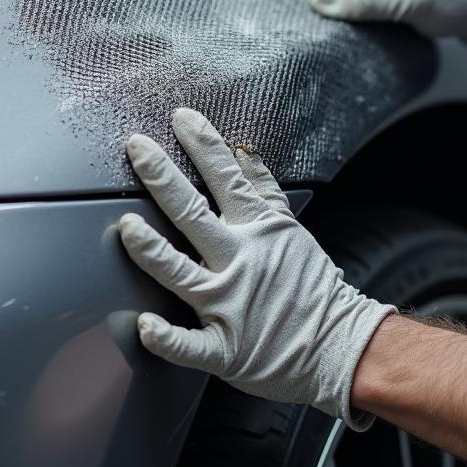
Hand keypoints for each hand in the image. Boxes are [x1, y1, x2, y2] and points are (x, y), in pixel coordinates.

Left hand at [119, 108, 395, 428]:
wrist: (338, 344)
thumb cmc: (311, 286)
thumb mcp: (291, 228)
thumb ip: (263, 189)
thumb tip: (243, 150)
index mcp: (258, 231)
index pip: (226, 178)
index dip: (203, 145)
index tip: (181, 118)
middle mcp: (240, 261)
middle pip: (193, 215)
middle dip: (163, 178)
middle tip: (138, 148)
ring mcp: (229, 305)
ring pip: (180, 274)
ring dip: (152, 250)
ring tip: (128, 226)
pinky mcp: (224, 348)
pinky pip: (189, 344)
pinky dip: (167, 337)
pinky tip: (145, 324)